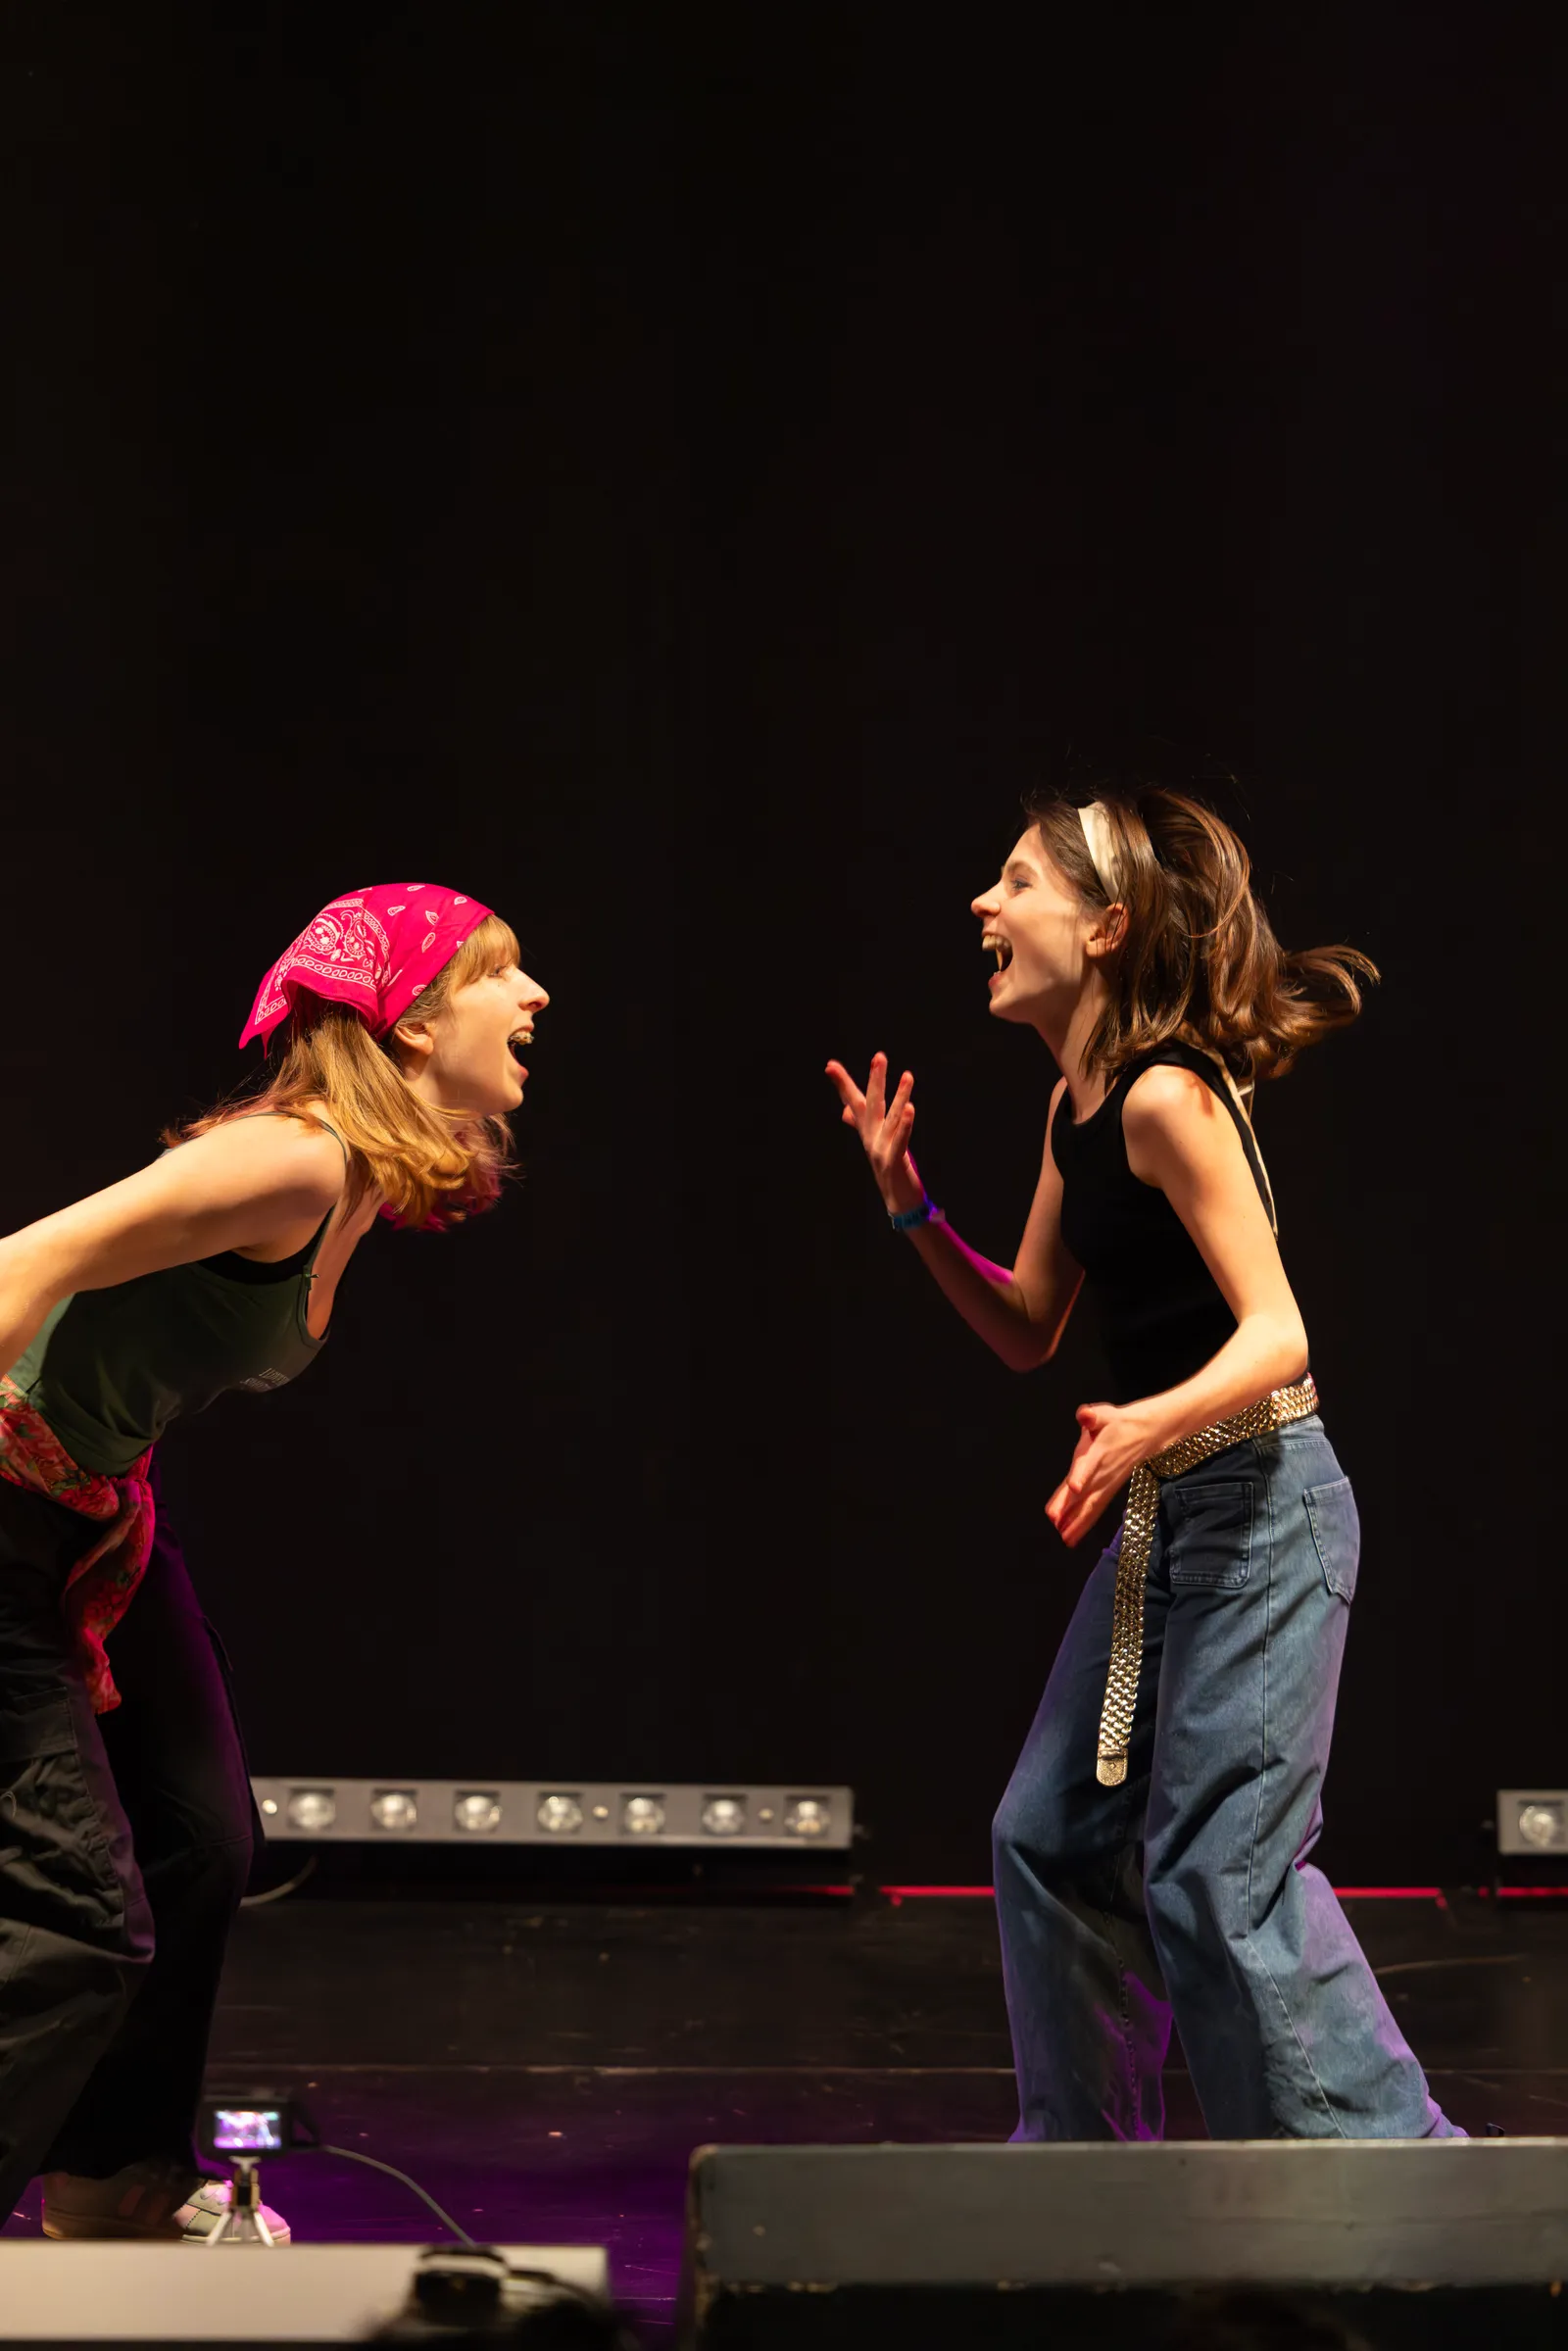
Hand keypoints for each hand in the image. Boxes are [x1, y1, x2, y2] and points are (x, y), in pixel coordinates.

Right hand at [824, 1052, 925, 1216]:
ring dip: (900, 1096)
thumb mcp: (875, 1142)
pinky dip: (904, 1124)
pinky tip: (909, 1108)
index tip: (830, 1065)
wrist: (898, 1201)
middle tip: (879, 1056)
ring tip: (908, 1075)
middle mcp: (871, 1137)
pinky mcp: (893, 1161)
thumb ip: (859, 1125)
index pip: (854, 1102)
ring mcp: (880, 1149)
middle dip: (875, 1080)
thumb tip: (844, 1111)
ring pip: (890, 1118)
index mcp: (867, 1131)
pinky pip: (900, 1139)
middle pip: (872, 1104)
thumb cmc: (889, 1169)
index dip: (843, 1083)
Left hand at [1045, 1401, 1155, 1546]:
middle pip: (1087, 1492)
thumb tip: (1083, 1414)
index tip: (1074, 1487)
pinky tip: (1070, 1537)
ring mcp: (1107, 1484)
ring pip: (1091, 1506)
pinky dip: (1083, 1523)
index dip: (1081, 1474)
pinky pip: (1094, 1509)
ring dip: (1078, 1522)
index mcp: (1099, 1452)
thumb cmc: (1119, 1422)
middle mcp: (1103, 1472)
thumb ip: (1091, 1416)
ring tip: (1064, 1539)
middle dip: (1072, 1508)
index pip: (1089, 1464)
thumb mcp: (1105, 1414)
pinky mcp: (1108, 1491)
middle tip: (1056, 1523)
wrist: (1148, 1433)